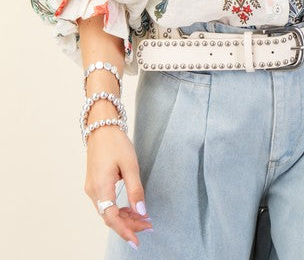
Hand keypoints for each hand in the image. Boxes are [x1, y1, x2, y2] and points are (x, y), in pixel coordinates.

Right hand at [84, 123, 152, 248]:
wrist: (101, 126)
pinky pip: (105, 203)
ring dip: (124, 217)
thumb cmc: (115, 142)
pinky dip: (118, 209)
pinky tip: (131, 209)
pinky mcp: (94, 184)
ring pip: (107, 211)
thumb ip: (136, 190)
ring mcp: (92, 188)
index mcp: (101, 187)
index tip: (137, 240)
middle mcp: (93, 191)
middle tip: (148, 226)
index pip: (112, 217)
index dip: (125, 231)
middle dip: (129, 224)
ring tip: (143, 219)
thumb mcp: (130, 165)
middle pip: (110, 217)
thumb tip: (141, 212)